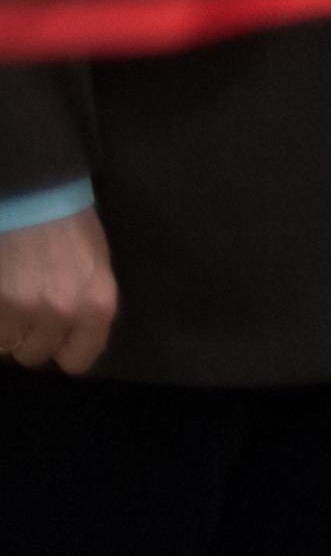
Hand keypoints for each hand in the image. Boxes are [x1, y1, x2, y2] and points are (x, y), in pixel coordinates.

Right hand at [0, 206, 115, 373]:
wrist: (35, 196)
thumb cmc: (69, 225)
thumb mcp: (95, 267)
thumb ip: (86, 305)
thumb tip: (69, 337)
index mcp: (96, 305)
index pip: (79, 359)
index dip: (65, 352)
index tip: (57, 343)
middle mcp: (61, 313)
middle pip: (36, 353)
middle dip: (30, 337)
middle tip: (27, 313)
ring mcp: (21, 309)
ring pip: (7, 345)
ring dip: (6, 328)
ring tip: (10, 300)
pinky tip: (1, 297)